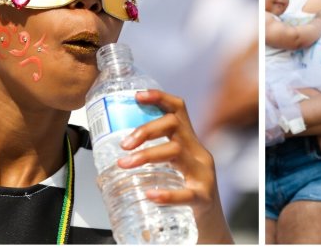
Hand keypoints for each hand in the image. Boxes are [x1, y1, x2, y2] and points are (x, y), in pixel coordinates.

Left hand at [117, 90, 231, 243]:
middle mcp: (198, 153)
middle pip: (174, 126)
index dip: (159, 98)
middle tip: (124, 144)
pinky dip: (167, 193)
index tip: (137, 96)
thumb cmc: (187, 192)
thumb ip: (153, 158)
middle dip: (146, 129)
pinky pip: (186, 193)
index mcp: (190, 143)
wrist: (211, 224)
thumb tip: (109, 160)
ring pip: (176, 152)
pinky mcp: (203, 198)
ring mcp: (203, 174)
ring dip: (147, 155)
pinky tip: (151, 194)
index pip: (179, 110)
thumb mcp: (173, 168)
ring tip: (125, 164)